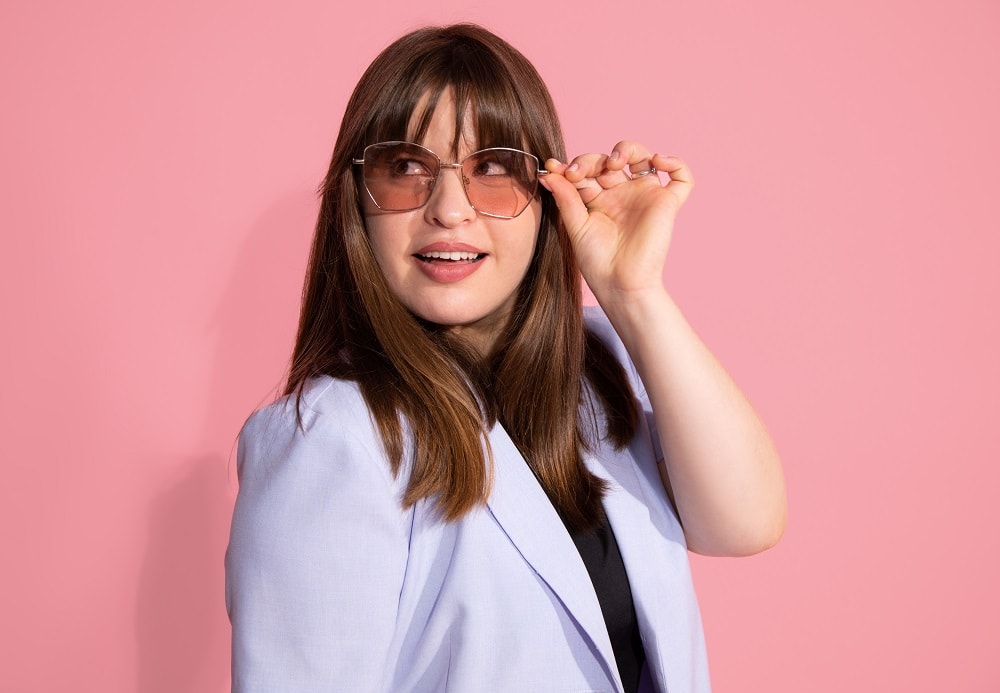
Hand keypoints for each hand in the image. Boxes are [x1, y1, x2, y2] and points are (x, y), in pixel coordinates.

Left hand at [539, 141, 692, 304]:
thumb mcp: (576, 226)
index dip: (571, 166)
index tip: (552, 168)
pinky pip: (682, 178)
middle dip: (592, 160)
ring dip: (628, 150)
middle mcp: (622, 194)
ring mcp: (645, 196)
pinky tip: (658, 161)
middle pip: (610, 160)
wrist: (620, 283)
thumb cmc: (597, 262)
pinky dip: (676, 163)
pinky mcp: (667, 204)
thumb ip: (566, 198)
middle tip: (577, 172)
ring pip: (643, 157)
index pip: (587, 171)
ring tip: (614, 162)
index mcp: (599, 199)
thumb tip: (549, 173)